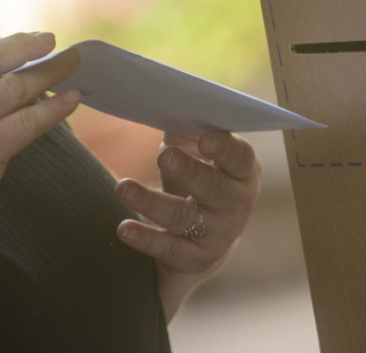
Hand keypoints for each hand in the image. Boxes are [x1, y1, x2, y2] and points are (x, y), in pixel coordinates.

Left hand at [114, 130, 260, 319]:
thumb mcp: (197, 157)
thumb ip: (185, 133)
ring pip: (184, 216)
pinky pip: (168, 247)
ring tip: (123, 187)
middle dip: (189, 171)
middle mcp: (236, 204)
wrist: (204, 241)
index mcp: (243, 172)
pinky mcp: (195, 259)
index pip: (239, 158)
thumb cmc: (198, 181)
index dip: (224, 148)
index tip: (205, 138)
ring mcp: (218, 234)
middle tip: (164, 155)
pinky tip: (123, 228)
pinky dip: (144, 238)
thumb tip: (165, 106)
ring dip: (151, 202)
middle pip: (213, 187)